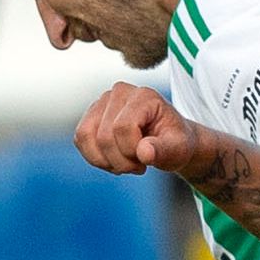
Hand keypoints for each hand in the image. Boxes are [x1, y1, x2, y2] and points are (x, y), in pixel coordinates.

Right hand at [76, 80, 201, 177]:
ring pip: (85, 136)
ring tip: (127, 164)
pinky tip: (115, 161)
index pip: (123, 127)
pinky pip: (80, 140)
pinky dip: (96, 158)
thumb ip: (164, 150)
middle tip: (139, 166)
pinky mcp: (91, 114)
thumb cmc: (175, 143)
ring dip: (105, 161)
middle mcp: (120, 92)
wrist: (170, 141)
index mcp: (145, 96)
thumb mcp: (179, 150)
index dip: (131, 151)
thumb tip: (144, 152)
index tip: (147, 160)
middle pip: (104, 135)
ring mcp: (102, 101)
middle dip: (120, 161)